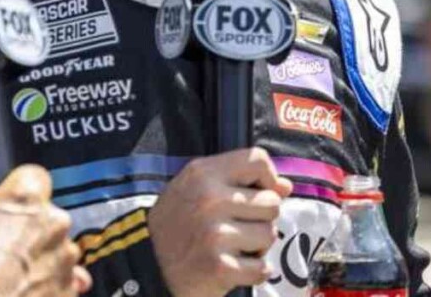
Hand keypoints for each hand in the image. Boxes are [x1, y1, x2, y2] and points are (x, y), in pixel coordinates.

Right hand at [0, 164, 91, 296]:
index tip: (10, 208)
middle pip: (50, 219)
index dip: (22, 194)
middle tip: (4, 256)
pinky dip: (51, 291)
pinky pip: (65, 285)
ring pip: (61, 254)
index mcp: (25, 198)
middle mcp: (54, 221)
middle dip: (34, 235)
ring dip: (44, 265)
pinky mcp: (69, 289)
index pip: (33, 178)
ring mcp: (65, 257)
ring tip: (13, 283)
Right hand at [148, 148, 292, 296]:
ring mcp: (214, 234)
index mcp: (203, 174)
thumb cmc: (179, 224)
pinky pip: (262, 267)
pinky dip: (254, 271)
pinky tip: (234, 267)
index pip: (258, 159)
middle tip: (238, 227)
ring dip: (257, 245)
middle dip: (262, 217)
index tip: (258, 192)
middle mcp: (209, 200)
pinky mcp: (219, 267)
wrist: (144, 268)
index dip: (267, 177)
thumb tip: (286, 186)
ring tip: (233, 246)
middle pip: (272, 201)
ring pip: (270, 234)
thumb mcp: (198, 188)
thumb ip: (241, 180)